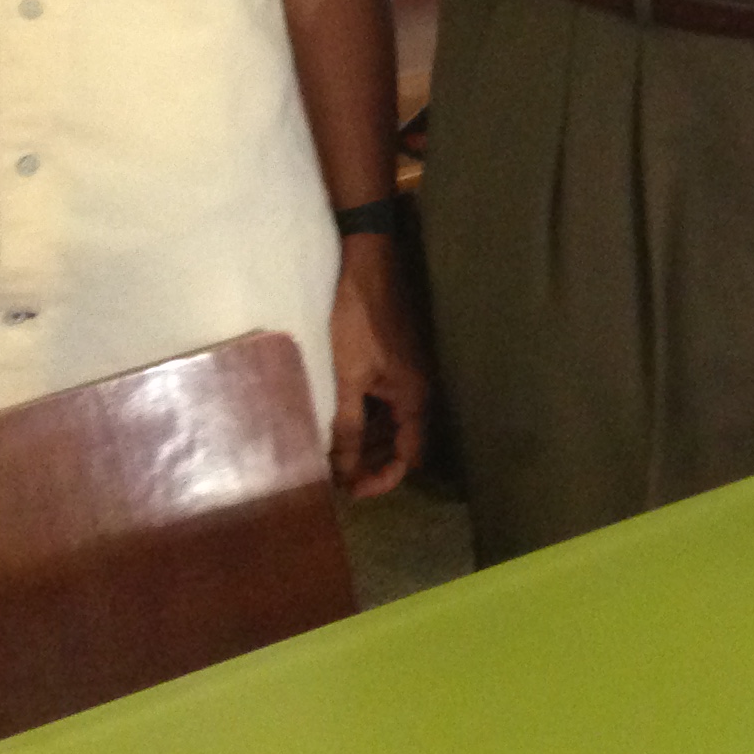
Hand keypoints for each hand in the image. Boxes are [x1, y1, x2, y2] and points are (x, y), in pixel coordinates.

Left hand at [326, 235, 431, 498]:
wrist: (371, 265)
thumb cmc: (360, 320)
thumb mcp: (349, 376)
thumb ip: (348, 426)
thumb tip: (342, 471)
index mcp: (414, 398)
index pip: (409, 457)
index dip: (381, 478)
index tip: (350, 489)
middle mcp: (420, 391)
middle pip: (402, 443)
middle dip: (372, 462)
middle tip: (336, 475)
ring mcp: (410, 375)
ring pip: (393, 423)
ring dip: (368, 441)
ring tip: (334, 453)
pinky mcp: (398, 362)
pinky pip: (387, 403)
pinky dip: (368, 418)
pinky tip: (342, 421)